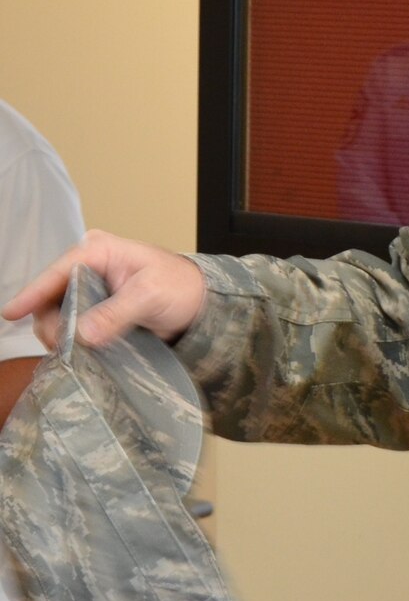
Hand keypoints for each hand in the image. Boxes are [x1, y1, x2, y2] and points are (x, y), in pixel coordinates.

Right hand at [0, 232, 207, 349]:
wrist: (199, 302)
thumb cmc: (180, 287)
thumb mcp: (150, 295)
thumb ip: (118, 312)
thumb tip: (84, 334)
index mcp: (100, 251)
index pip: (57, 271)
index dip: (33, 293)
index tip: (11, 313)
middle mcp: (88, 266)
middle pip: (50, 295)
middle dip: (50, 321)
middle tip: (62, 345)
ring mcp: (88, 288)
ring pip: (56, 311)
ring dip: (59, 332)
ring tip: (72, 349)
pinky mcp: (93, 308)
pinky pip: (70, 322)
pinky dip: (69, 337)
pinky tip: (75, 349)